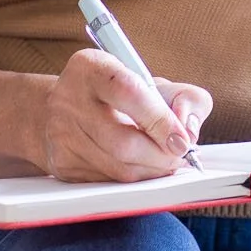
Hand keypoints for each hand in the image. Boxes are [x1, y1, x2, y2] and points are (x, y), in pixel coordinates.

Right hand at [39, 48, 211, 183]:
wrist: (60, 108)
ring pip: (118, 168)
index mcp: (92, 68)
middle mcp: (70, 100)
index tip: (183, 140)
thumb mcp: (152, 80)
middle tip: (180, 154)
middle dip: (162, 155)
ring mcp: (62, 135)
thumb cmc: (116, 93)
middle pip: (124, 142)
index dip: (161, 121)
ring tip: (165, 160)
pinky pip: (108, 182)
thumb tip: (190, 132)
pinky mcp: (63, 165)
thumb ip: (184, 97)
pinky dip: (134, 178)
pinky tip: (142, 166)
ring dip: (152, 170)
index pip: (130, 93)